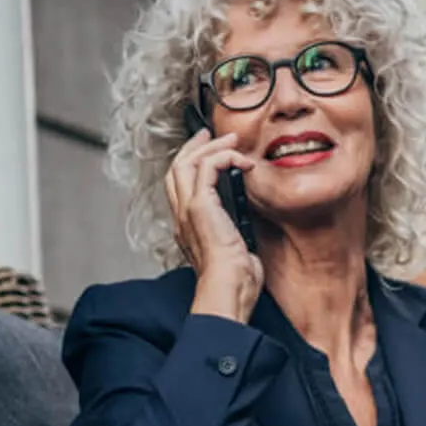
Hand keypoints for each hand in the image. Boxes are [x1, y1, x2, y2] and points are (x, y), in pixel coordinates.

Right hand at [165, 127, 262, 323]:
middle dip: (195, 146)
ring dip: (211, 146)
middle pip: (177, 167)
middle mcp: (182, 216)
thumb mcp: (236, 252)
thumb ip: (236, 236)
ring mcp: (188, 210)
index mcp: (188, 227)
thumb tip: (247, 229)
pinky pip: (207, 165)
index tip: (210, 152)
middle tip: (213, 135)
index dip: (192, 164)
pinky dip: (225, 157)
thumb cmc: (234, 282)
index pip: (180, 186)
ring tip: (232, 141)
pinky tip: (242, 161)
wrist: (227, 290)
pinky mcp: (200, 205)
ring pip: (187, 162)